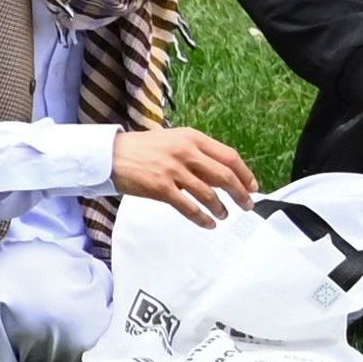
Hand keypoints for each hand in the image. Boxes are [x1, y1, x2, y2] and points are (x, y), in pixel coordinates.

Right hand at [111, 124, 262, 221]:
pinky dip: (202, 218)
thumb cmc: (141, 148)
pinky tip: (208, 223)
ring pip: (209, 194)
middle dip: (240, 194)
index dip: (245, 174)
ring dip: (221, 208)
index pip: (229, 156)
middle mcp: (185, 152)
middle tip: (246, 205)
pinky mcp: (161, 188)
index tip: (252, 186)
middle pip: (224, 176)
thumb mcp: (172, 140)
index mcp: (192, 138)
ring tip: (224, 215)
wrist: (110, 155)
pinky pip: (189, 207)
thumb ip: (195, 152)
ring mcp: (173, 170)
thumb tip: (220, 174)